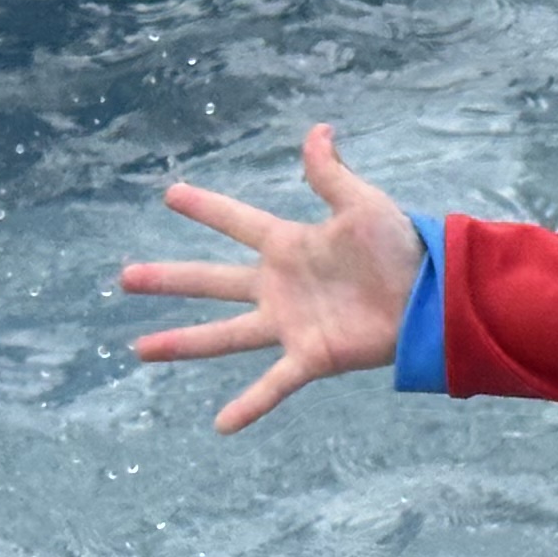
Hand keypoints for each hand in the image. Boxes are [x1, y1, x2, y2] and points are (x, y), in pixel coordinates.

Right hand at [120, 123, 423, 430]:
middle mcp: (279, 286)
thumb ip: (330, 175)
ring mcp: (289, 323)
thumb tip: (318, 130)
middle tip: (125, 276)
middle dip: (169, 278)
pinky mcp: (309, 356)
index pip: (237, 222)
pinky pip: (273, 384)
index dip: (206, 208)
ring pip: (224, 334)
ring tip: (140, 349)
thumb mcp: (362, 204)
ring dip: (181, 342)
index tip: (169, 194)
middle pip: (212, 280)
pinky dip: (249, 405)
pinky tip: (220, 426)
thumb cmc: (400, 247)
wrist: (432, 293)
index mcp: (289, 245)